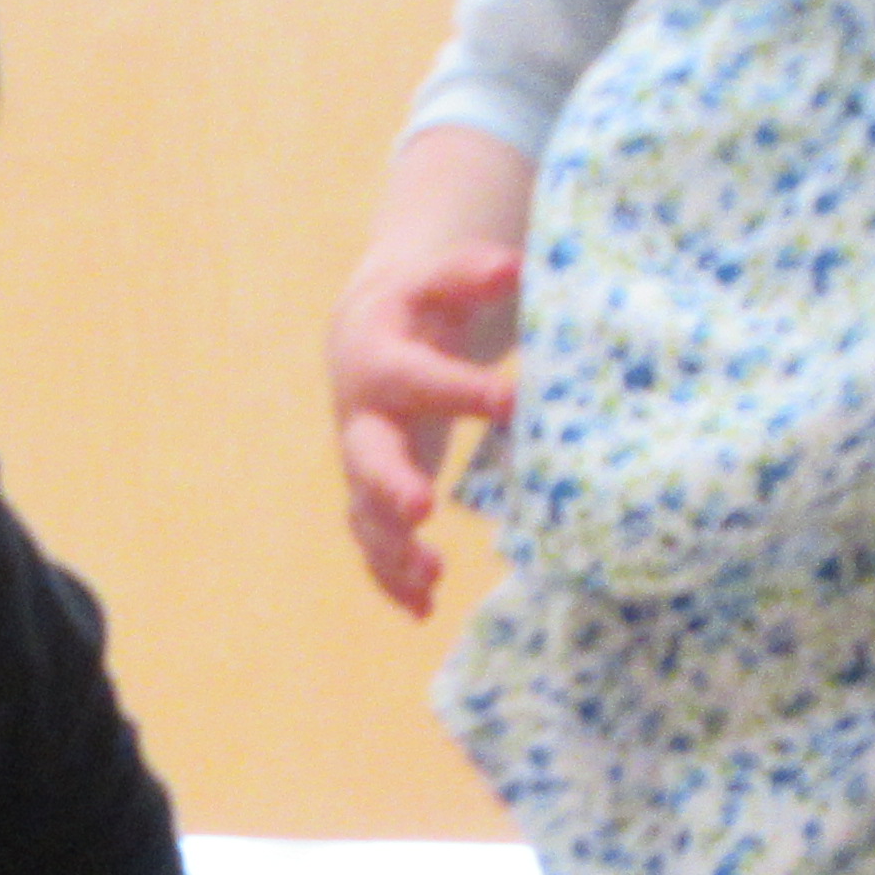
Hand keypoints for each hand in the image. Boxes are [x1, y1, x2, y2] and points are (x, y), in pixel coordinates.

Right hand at [324, 241, 520, 618]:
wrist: (368, 335)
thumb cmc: (419, 306)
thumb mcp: (441, 279)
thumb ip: (472, 273)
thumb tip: (512, 267)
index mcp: (380, 360)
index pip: (419, 376)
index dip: (462, 390)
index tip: (510, 402)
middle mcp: (362, 418)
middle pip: (366, 455)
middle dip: (391, 483)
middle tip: (423, 506)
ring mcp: (361, 464)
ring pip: (365, 513)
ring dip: (393, 549)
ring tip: (433, 576)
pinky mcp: (370, 498)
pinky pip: (373, 544)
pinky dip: (393, 579)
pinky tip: (425, 606)